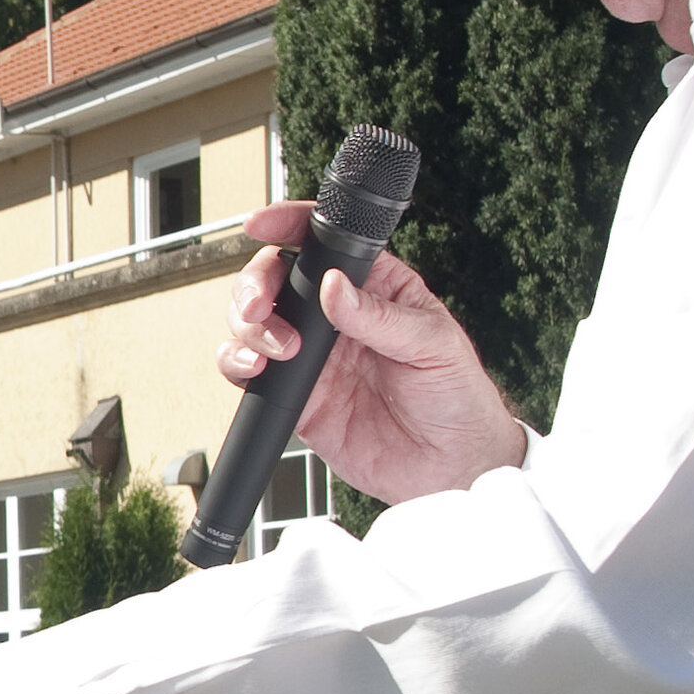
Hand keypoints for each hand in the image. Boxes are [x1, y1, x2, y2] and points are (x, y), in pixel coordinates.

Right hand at [217, 203, 526, 503]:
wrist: (450, 468)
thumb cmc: (456, 398)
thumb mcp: (433, 345)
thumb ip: (380, 316)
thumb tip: (334, 286)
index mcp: (374, 287)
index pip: (324, 244)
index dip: (288, 224)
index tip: (261, 224)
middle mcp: (335, 316)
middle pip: (275, 278)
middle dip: (254, 283)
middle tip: (260, 306)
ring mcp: (311, 355)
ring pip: (254, 321)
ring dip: (248, 326)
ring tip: (276, 349)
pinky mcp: (295, 395)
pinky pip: (249, 370)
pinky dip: (237, 363)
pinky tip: (254, 369)